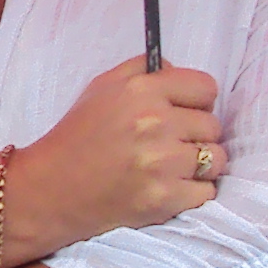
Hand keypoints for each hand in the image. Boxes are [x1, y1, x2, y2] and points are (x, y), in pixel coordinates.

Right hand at [17, 58, 225, 248]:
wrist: (51, 190)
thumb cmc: (76, 137)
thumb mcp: (101, 87)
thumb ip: (142, 69)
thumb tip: (178, 71)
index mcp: (141, 91)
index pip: (205, 87)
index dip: (197, 100)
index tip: (185, 112)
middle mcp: (155, 123)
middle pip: (213, 125)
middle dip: (196, 134)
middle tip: (170, 144)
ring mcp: (162, 163)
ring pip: (216, 159)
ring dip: (200, 164)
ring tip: (172, 167)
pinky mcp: (165, 198)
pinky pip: (207, 190)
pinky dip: (192, 192)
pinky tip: (168, 187)